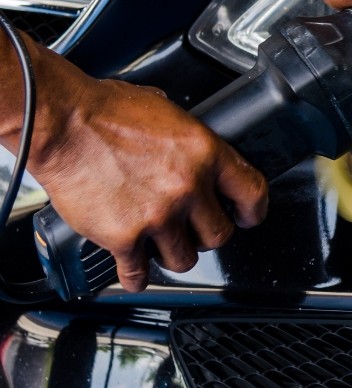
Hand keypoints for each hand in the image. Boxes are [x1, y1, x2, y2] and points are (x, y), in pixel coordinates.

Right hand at [27, 53, 267, 291]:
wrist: (63, 123)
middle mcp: (187, 187)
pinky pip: (139, 273)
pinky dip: (137, 276)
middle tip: (196, 229)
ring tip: (164, 245)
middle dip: (208, 234)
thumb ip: (186, 137)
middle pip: (219, 234)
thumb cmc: (105, 111)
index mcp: (205, 153)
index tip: (247, 217)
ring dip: (175, 254)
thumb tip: (190, 146)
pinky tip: (136, 272)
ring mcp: (157, 215)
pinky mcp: (123, 237)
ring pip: (185, 259)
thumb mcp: (165, 110)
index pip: (252, 192)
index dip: (253, 210)